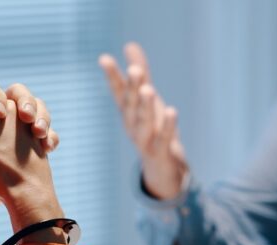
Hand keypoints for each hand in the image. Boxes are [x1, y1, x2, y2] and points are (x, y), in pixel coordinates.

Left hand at [0, 81, 60, 214]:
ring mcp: (14, 132)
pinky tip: (47, 148)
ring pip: (36, 110)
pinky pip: (46, 133)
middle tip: (29, 119)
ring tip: (41, 134)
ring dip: (43, 117)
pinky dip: (50, 137)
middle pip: (18, 94)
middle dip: (28, 103)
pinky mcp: (28, 146)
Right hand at [99, 42, 187, 199]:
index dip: (112, 76)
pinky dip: (167, 126)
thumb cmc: (152, 128)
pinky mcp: (160, 152)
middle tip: (136, 70)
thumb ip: (140, 73)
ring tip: (149, 90)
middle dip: (133, 87)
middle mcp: (132, 125)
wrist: (161, 167)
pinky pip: (163, 138)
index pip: (118, 92)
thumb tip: (130, 45)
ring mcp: (145, 140)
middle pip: (131, 105)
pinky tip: (171, 111)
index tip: (105, 59)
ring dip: (145, 106)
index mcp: (128, 112)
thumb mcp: (146, 99)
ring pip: (143, 122)